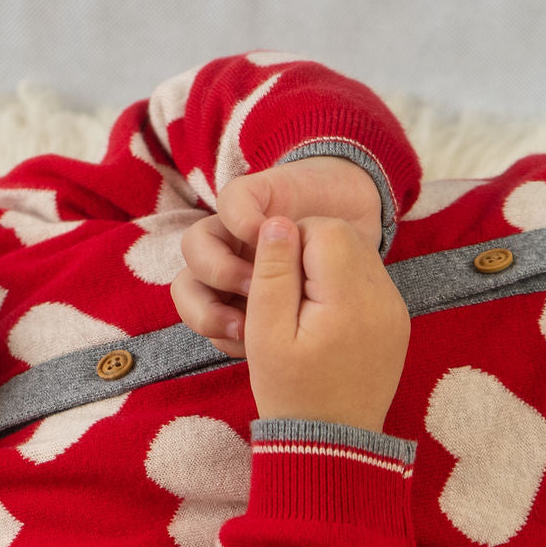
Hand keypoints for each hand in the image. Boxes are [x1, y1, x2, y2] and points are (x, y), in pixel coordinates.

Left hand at [171, 157, 382, 357]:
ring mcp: (236, 229)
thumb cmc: (337, 279)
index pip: (203, 320)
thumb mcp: (312, 319)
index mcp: (234, 297)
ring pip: (195, 248)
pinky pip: (229, 203)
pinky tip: (268, 236)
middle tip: (245, 324)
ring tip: (257, 282)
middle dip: (206, 312)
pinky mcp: (254, 193)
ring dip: (220, 271)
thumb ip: (278, 335)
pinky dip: (241, 220)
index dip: (217, 335)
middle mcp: (228, 264)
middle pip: (187, 289)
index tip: (250, 349)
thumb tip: (252, 352)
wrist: (358, 220)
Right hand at [245, 216, 408, 433]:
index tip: (275, 280)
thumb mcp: (266, 334)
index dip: (290, 241)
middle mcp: (384, 298)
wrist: (334, 446)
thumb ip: (272, 273)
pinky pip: (370, 282)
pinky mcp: (398, 323)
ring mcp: (396, 310)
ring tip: (304, 313)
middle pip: (346, 236)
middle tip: (287, 296)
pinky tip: (326, 323)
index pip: (324, 227)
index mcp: (350, 298)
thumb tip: (279, 222)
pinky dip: (344, 289)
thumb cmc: (292, 394)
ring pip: (359, 256)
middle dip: (310, 252)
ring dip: (327, 269)